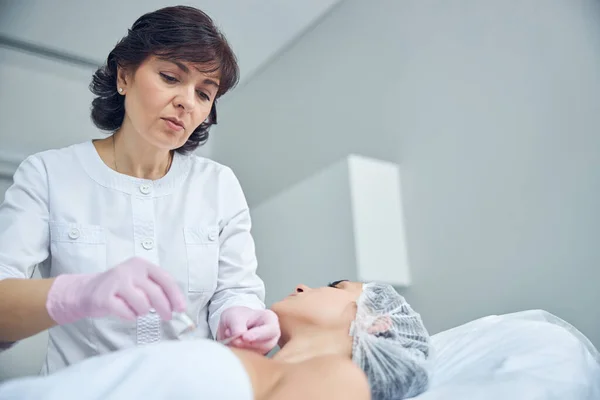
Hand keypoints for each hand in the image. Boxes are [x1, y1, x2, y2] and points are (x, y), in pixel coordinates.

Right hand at [46, 257, 186, 324]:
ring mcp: (116, 282)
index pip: (165, 279)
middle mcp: (129, 270)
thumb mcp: (139, 281)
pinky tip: (125, 312)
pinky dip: (129, 316)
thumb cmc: (120, 288)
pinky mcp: (105, 297)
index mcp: (141, 264)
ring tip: (135, 308)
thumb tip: (176, 306)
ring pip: (143, 305)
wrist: (86, 291)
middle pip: (156, 293)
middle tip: (167, 317)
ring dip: (142, 311)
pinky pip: (127, 313)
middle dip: (165, 309)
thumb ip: (156, 288)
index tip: (181, 309)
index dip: (175, 295)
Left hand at [217, 306, 279, 353]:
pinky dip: (239, 354)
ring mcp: (265, 346)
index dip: (258, 334)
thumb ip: (237, 325)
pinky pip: (250, 360)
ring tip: (230, 338)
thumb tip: (239, 337)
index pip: (271, 330)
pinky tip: (232, 345)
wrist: (231, 325)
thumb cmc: (236, 317)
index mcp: (270, 319)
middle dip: (248, 344)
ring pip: (257, 354)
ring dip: (242, 349)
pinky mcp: (258, 356)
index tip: (244, 337)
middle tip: (234, 340)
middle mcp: (271, 334)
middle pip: (266, 345)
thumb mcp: (234, 316)